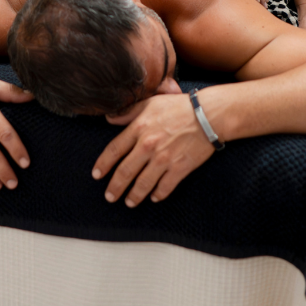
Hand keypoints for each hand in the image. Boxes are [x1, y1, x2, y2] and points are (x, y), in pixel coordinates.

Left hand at [92, 93, 214, 206]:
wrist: (208, 115)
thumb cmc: (179, 106)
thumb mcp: (150, 103)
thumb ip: (129, 112)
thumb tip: (109, 117)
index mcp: (139, 128)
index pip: (114, 150)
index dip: (103, 164)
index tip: (97, 175)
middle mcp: (148, 145)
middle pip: (125, 171)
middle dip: (115, 187)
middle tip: (109, 196)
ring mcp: (164, 159)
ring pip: (143, 184)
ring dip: (134, 196)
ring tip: (129, 202)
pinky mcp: (180, 168)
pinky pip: (165, 187)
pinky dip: (158, 195)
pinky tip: (154, 198)